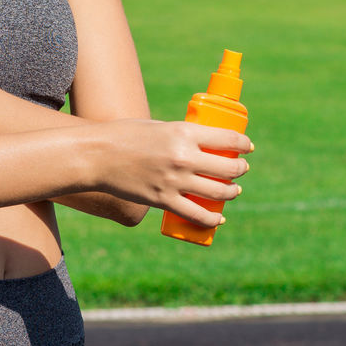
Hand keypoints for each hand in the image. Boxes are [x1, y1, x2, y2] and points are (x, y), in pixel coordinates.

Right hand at [91, 119, 251, 228]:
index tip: (248, 147)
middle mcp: (183, 157)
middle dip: (240, 169)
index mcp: (183, 132)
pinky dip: (212, 218)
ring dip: (232, 192)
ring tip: (233, 190)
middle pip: (228, 168)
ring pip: (218, 192)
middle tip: (241, 168)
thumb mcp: (157, 126)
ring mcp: (174, 181)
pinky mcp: (163, 201)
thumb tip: (198, 144)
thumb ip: (179, 135)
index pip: (227, 140)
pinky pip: (196, 214)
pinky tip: (218, 218)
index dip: (243, 144)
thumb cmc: (124, 135)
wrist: (96, 156)